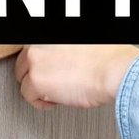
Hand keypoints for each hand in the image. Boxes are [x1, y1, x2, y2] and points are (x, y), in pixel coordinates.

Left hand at [14, 44, 138, 109]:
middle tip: (53, 84)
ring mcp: (35, 61)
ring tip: (56, 93)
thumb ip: (64, 50)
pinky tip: (55, 101)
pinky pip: (28, 96)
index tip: (50, 72)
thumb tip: (58, 62)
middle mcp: (37, 44)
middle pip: (24, 64)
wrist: (114, 71)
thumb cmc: (108, 58)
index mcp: (47, 35)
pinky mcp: (35, 81)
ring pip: (24, 80)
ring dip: (38, 89)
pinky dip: (40, 103)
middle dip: (37, 75)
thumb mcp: (82, 44)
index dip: (43, 64)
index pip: (33, 51)